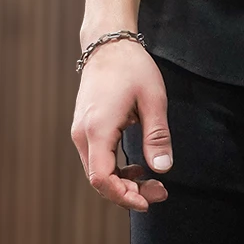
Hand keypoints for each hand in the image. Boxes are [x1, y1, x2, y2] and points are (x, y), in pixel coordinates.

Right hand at [70, 40, 172, 211]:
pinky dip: (115, 169)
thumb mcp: (153, 99)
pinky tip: (136, 167)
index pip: (102, 178)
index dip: (123, 196)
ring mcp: (80, 131)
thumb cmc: (132, 66)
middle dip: (128, 193)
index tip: (148, 201)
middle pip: (99, 180)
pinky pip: (97, 159)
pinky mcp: (84, 128)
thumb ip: (157, 135)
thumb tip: (162, 168)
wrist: (108, 43)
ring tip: (152, 182)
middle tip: (159, 192)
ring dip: (122, 182)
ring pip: (97, 172)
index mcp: (97, 128)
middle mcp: (82, 134)